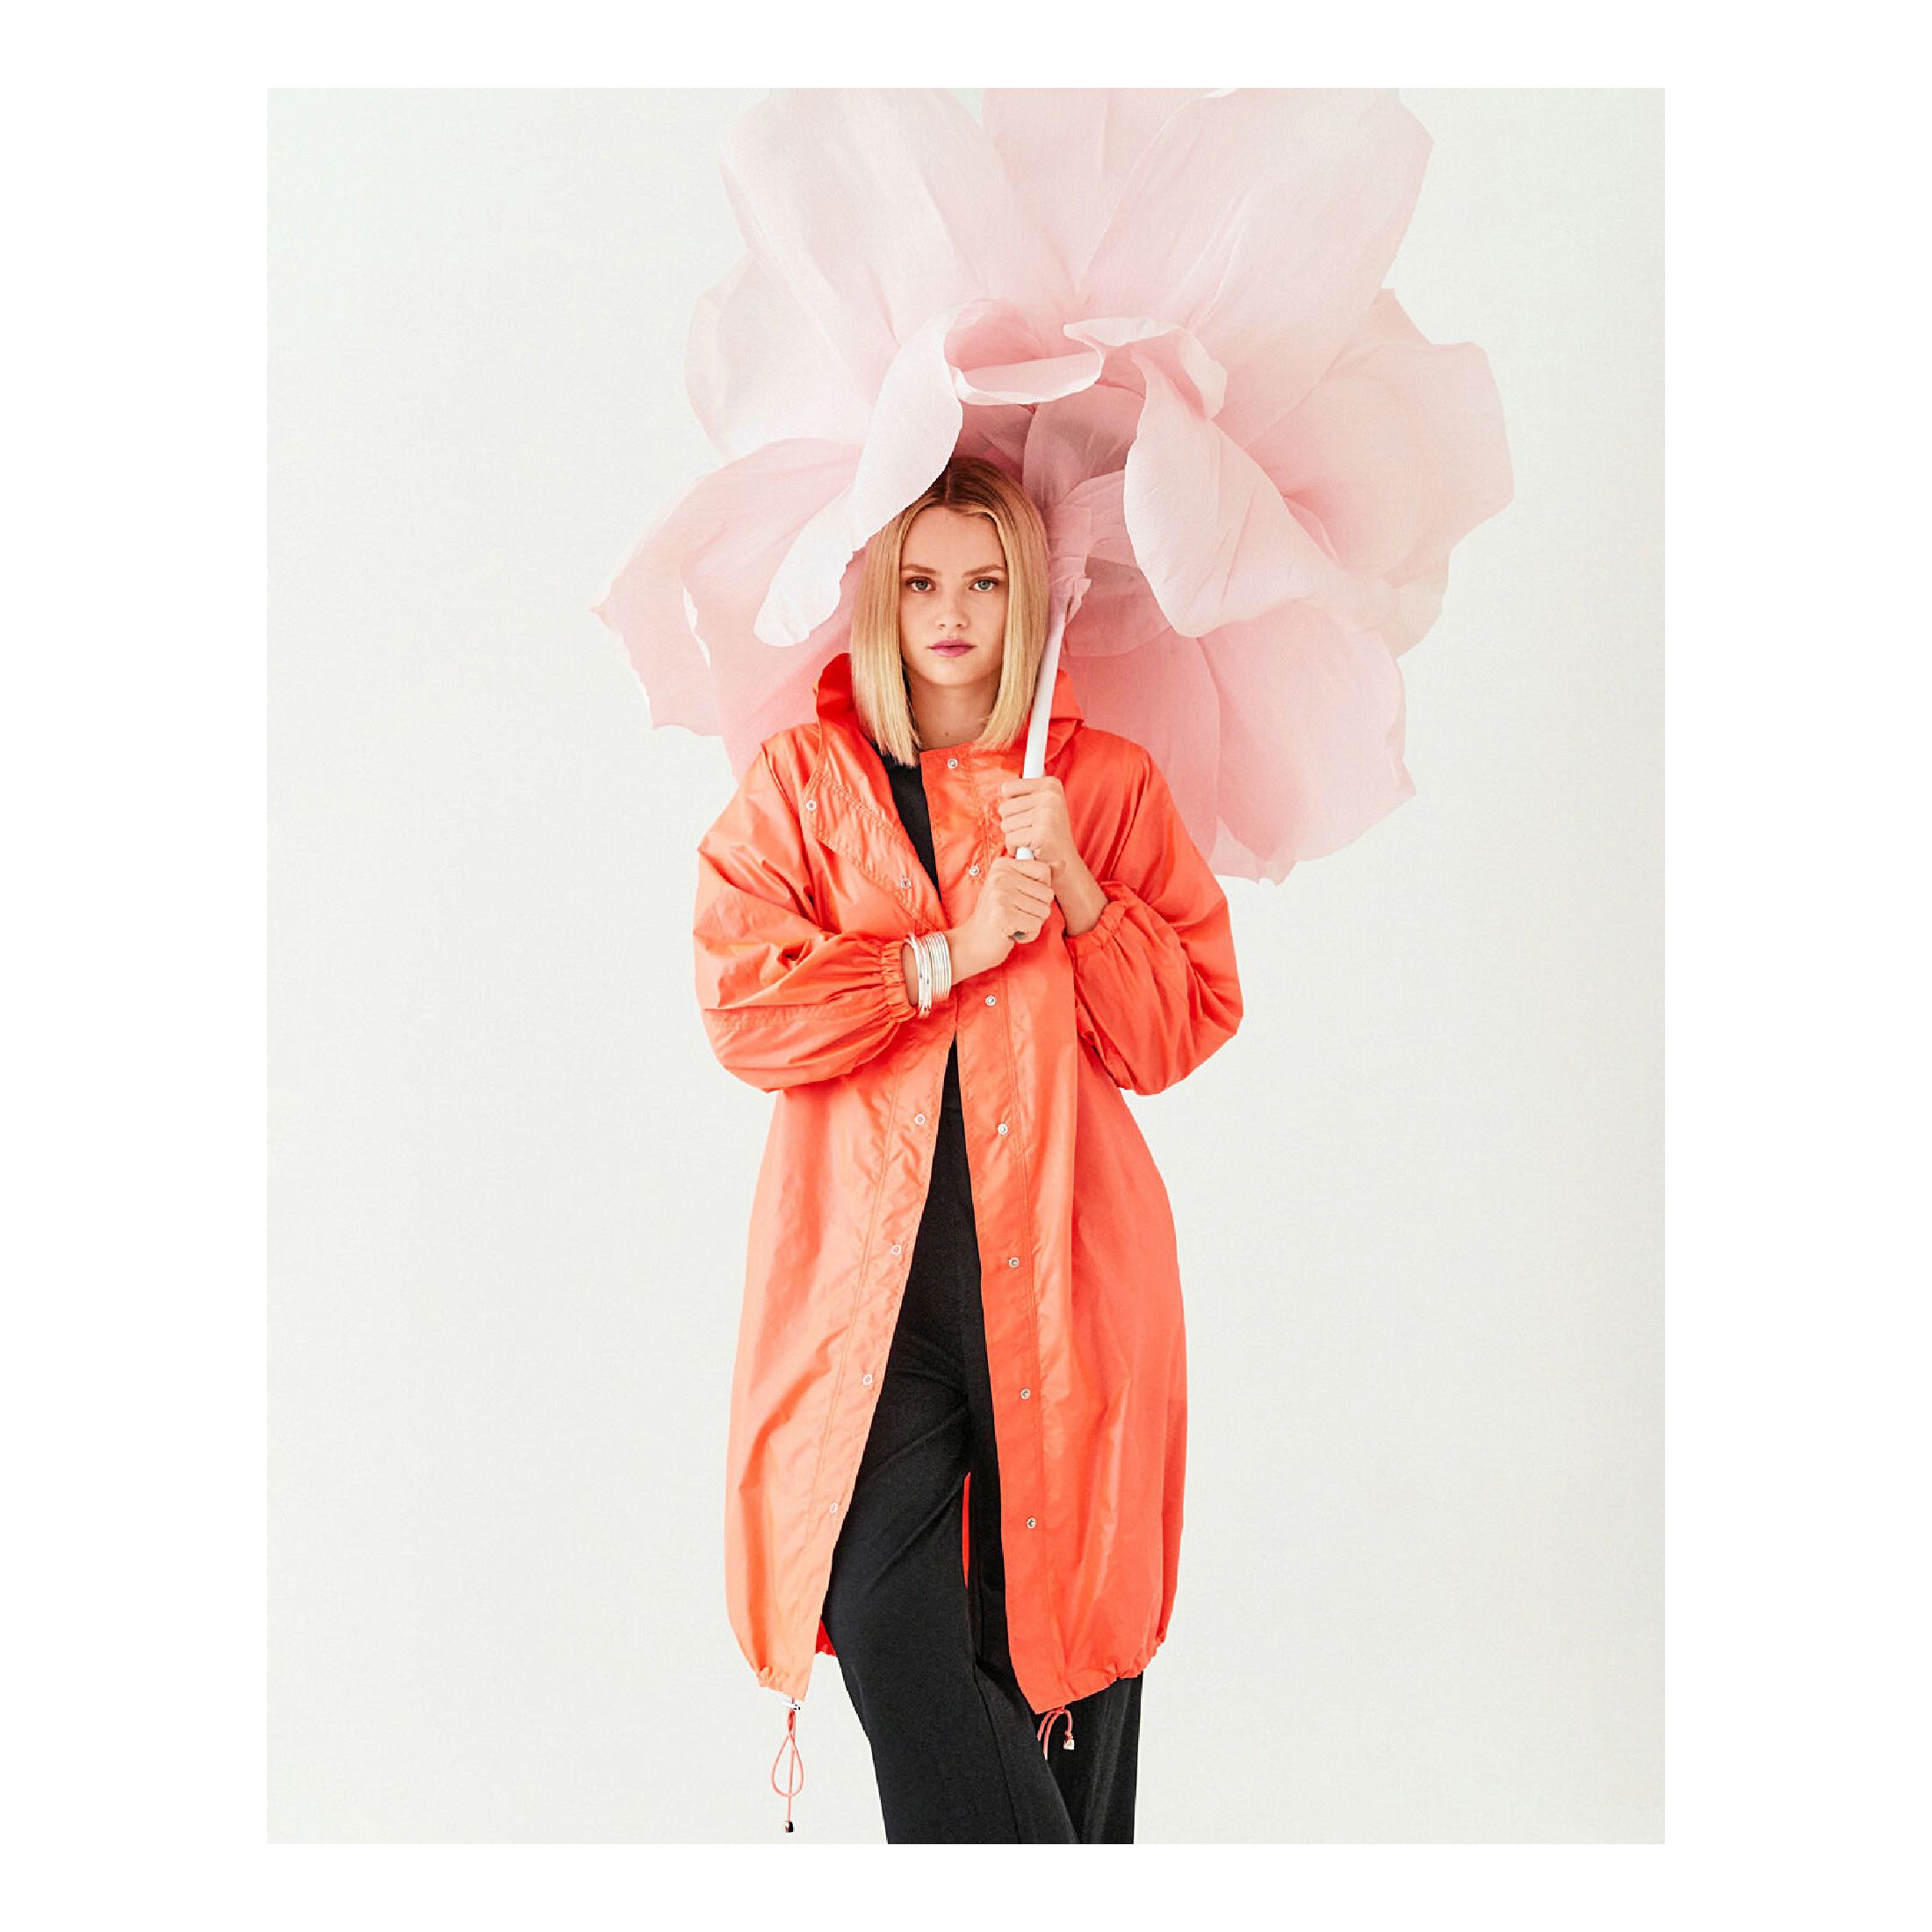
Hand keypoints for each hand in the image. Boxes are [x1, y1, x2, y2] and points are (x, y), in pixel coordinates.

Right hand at [953, 855, 1055, 973]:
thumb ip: (1035, 877)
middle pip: (1047, 893)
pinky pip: (1035, 925)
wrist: (973, 943)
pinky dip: (1028, 934)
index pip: (1044, 870)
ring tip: (1014, 923)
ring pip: (1043, 911)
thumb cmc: (998, 916)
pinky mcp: (1003, 914)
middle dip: (1037, 910)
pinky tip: (1012, 932)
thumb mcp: (1013, 889)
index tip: (1023, 898)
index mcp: (1002, 865)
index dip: (1041, 890)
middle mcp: (1000, 876)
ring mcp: (1001, 894)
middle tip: (1017, 914)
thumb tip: (1063, 864)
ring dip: (1033, 923)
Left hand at [996, 777, 1078, 883]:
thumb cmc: (1050, 835)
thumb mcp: (1043, 806)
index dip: (1012, 804)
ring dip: (1014, 835)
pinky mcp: (1041, 832)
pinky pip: (1010, 838)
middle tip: (1030, 829)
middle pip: (1004, 807)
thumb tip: (1006, 783)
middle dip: (1012, 823)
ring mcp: (1046, 813)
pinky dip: (1016, 847)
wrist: (1065, 862)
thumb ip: (1027, 792)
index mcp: (1050, 784)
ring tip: (1031, 838)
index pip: (1008, 788)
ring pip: (1006, 824)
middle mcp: (1050, 795)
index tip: (1021, 808)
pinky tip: (1030, 848)